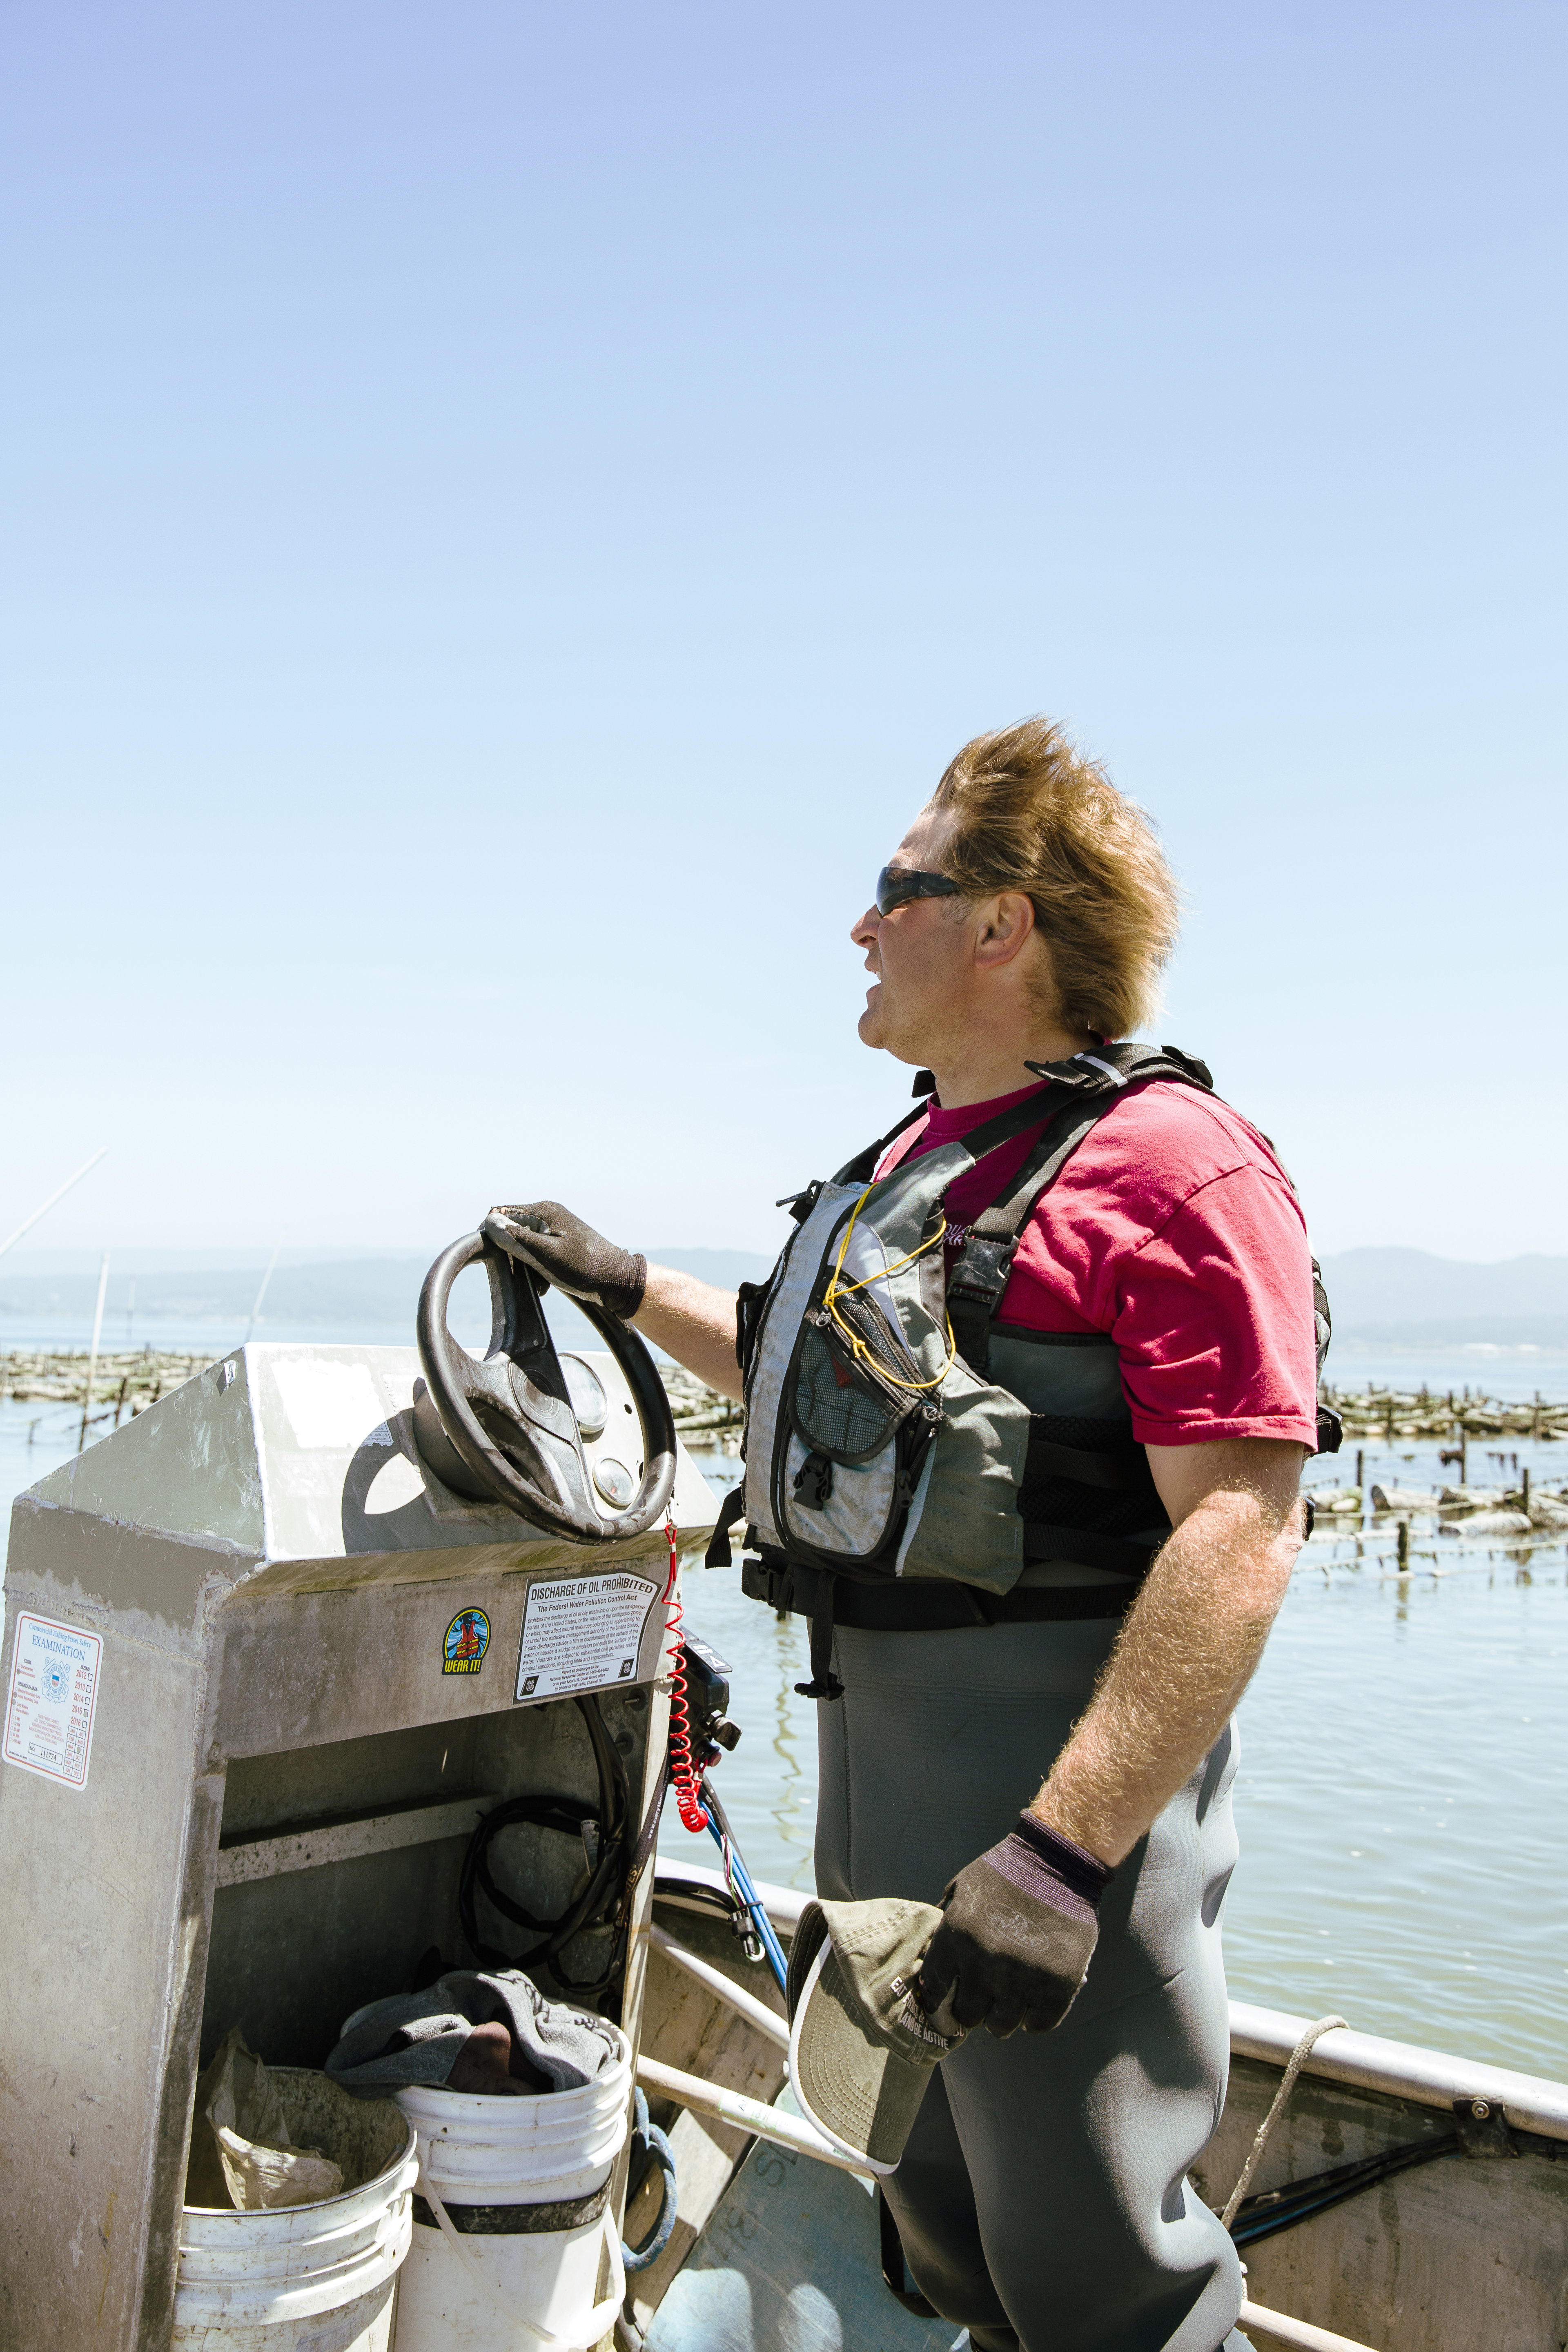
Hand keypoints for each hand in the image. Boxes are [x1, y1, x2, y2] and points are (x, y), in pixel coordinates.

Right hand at [487, 1201, 646, 1320]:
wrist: (617, 1280)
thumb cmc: (584, 1268)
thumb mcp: (546, 1256)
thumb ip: (518, 1239)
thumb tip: (490, 1224)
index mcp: (544, 1211)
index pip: (501, 1212)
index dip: (488, 1231)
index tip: (485, 1253)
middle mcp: (548, 1214)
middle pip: (511, 1229)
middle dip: (509, 1253)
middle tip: (516, 1274)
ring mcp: (555, 1228)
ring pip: (523, 1244)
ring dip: (523, 1265)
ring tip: (536, 1283)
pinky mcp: (559, 1242)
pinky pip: (536, 1252)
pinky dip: (535, 1268)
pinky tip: (543, 1285)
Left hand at [915, 1813, 1110, 2037]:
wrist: (1056, 1860)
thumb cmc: (1004, 1873)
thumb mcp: (962, 1891)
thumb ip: (945, 1927)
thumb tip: (930, 1965)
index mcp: (957, 1937)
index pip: (934, 1989)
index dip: (939, 1997)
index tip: (948, 1997)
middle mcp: (985, 1962)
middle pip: (968, 2015)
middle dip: (973, 2009)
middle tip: (983, 1999)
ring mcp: (1023, 1977)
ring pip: (1002, 2027)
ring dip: (1004, 2018)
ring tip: (1010, 2002)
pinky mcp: (1058, 1985)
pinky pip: (1040, 2025)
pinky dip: (1036, 2019)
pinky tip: (1035, 2003)